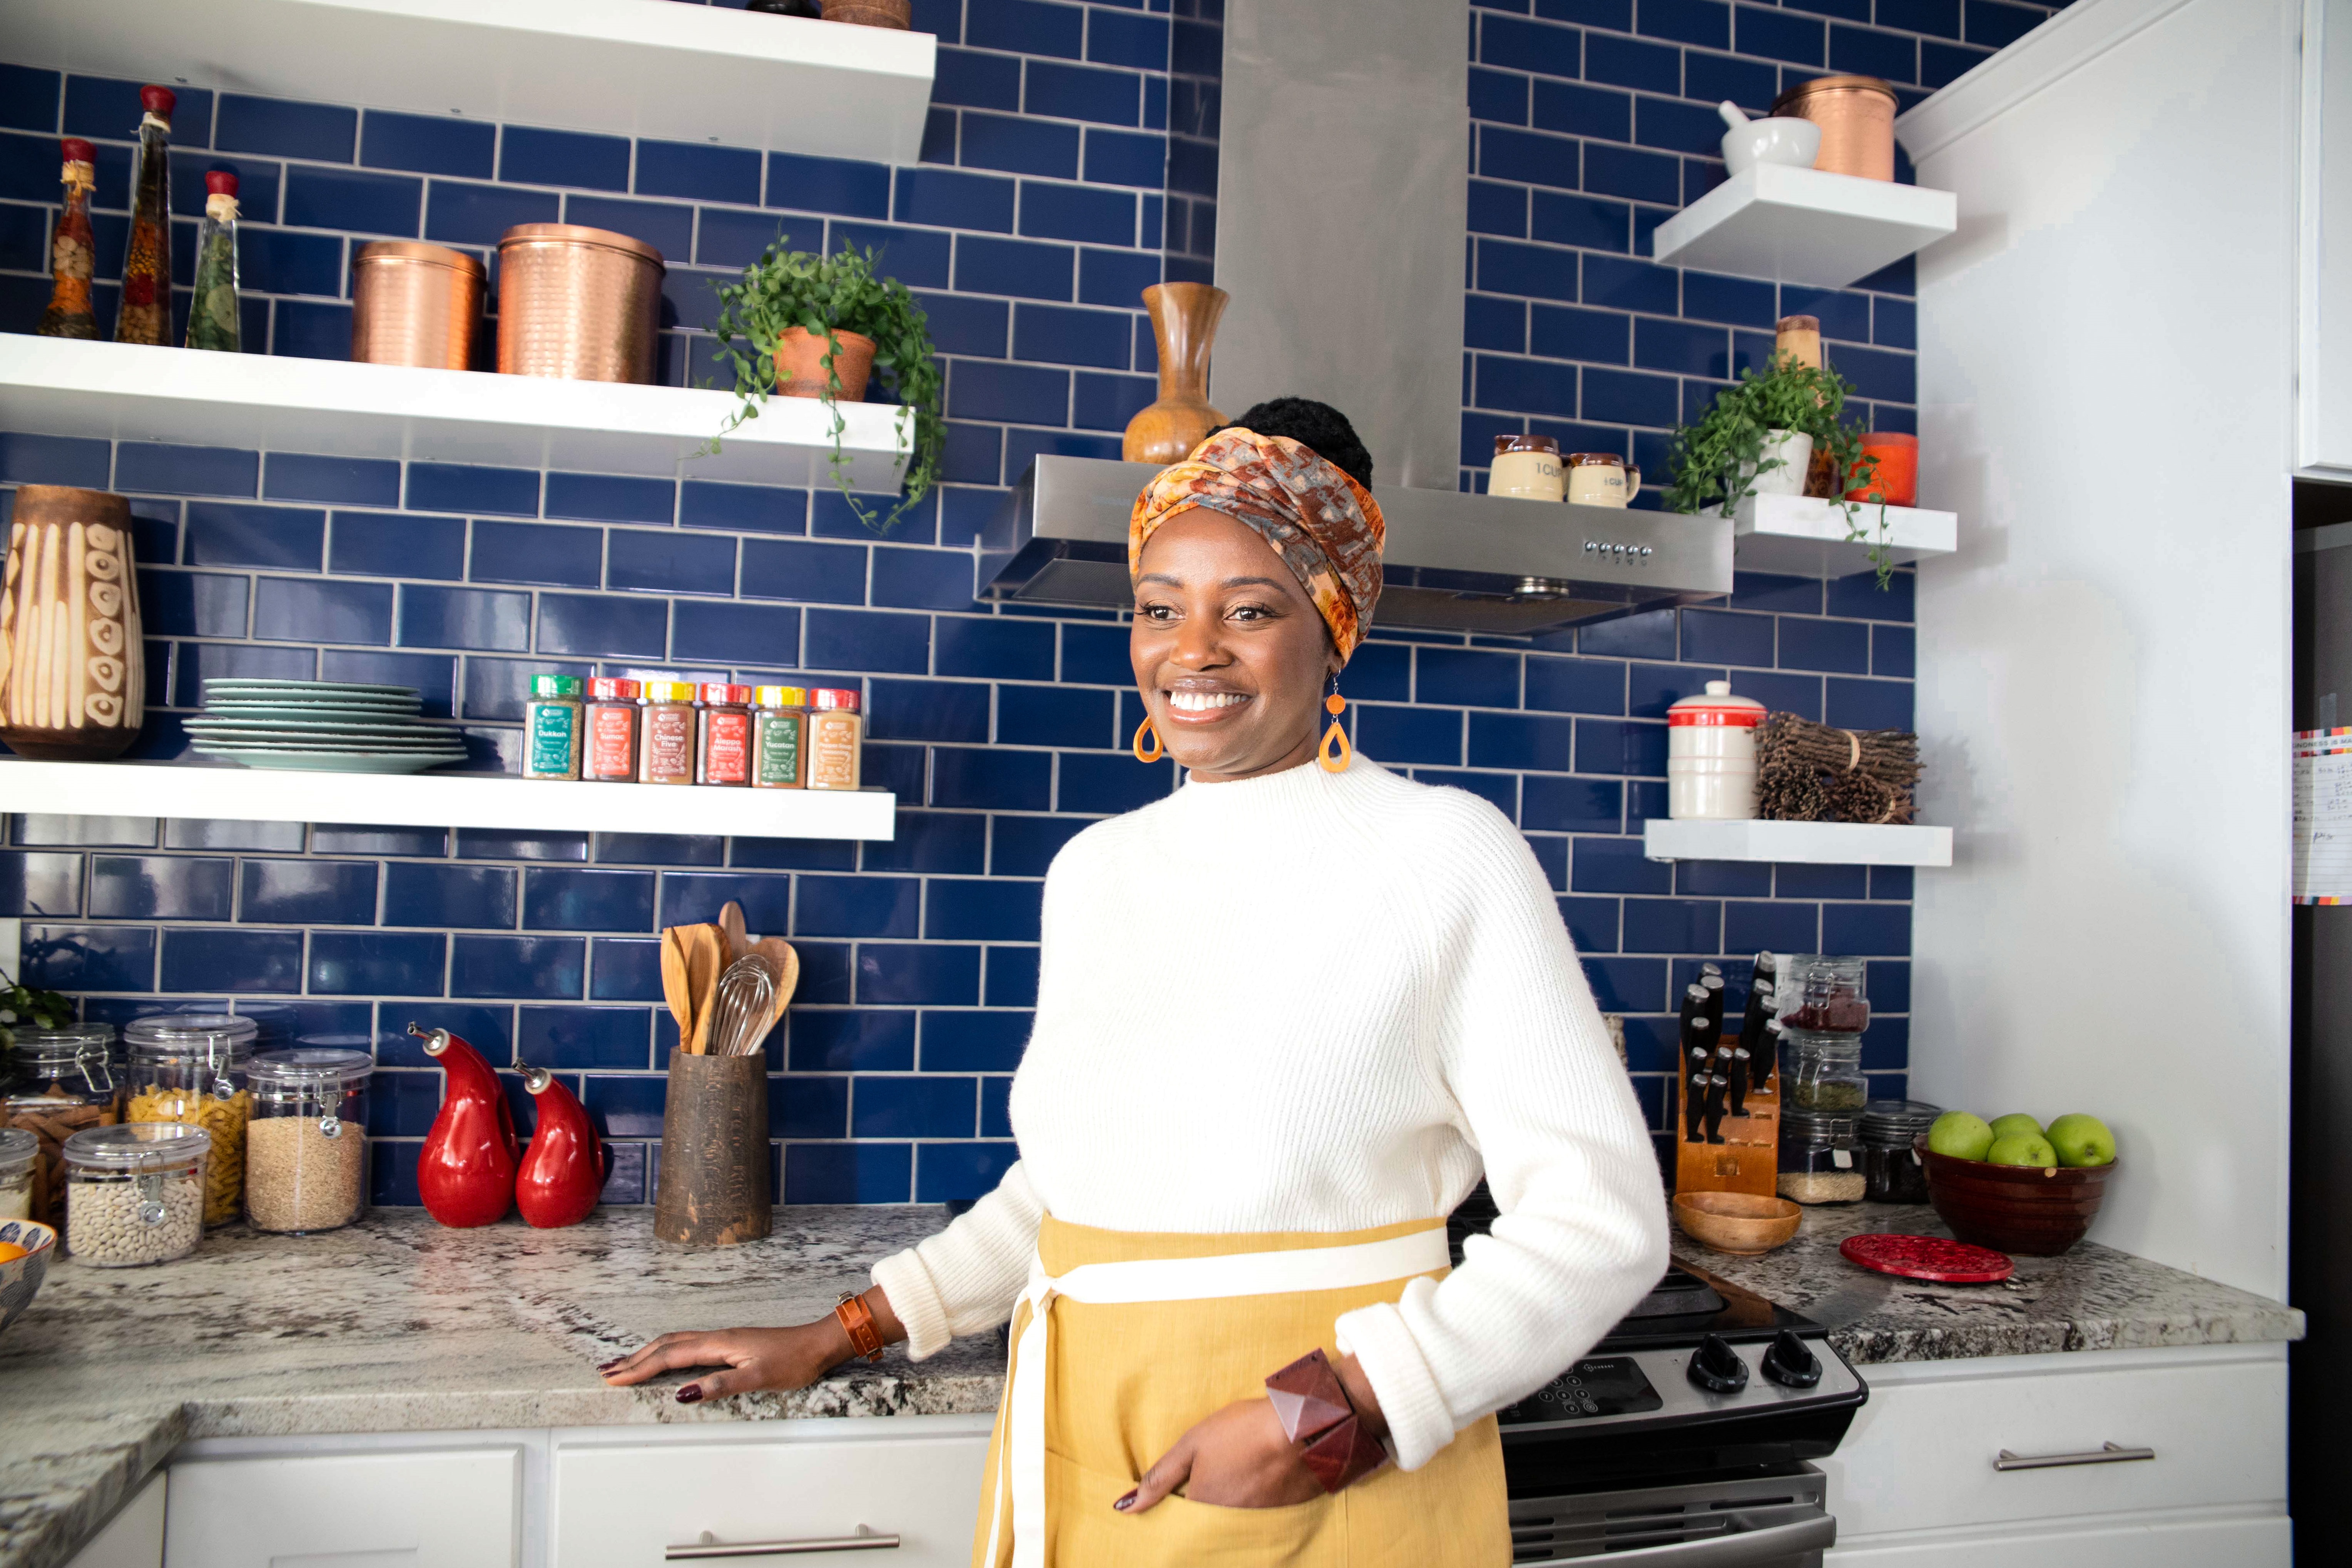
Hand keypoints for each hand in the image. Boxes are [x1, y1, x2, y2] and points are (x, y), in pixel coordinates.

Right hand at [601, 1289, 905, 1402]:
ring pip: (675, 1342)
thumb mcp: (757, 1378)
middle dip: (634, 1359)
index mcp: (718, 1345)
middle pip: (665, 1345)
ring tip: (624, 1363)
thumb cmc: (793, 1361)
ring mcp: (722, 1339)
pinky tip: (664, 1357)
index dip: (640, 1369)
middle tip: (606, 1371)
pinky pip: (688, 1344)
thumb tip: (682, 1393)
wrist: (818, 1343)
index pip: (669, 1357)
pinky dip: (667, 1351)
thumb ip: (719, 1385)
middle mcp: (716, 1337)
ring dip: (647, 1353)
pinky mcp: (729, 1343)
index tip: (614, 1379)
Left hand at [1119, 1398, 1320, 1510]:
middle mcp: (1229, 1521)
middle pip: (1207, 1522)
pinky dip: (1256, 1501)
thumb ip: (1159, 1477)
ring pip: (1233, 1519)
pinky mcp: (1284, 1513)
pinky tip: (1260, 1477)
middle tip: (1216, 1474)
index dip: (1177, 1501)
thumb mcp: (1193, 1444)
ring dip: (1231, 1502)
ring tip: (1238, 1472)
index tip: (1182, 1485)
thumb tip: (1124, 1507)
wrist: (1303, 1425)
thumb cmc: (1244, 1429)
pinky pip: (1260, 1517)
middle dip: (1205, 1504)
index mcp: (1204, 1505)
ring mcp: (1259, 1520)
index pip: (1179, 1518)